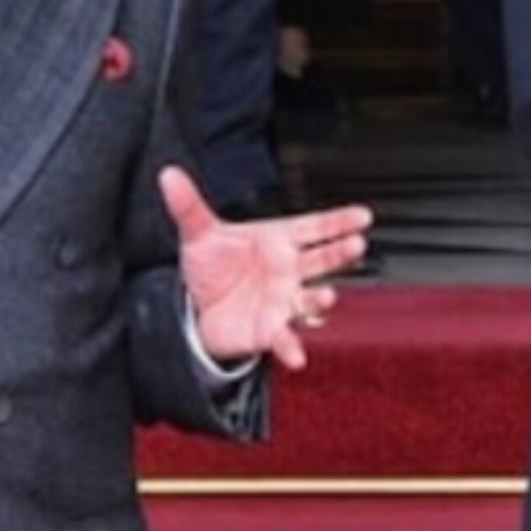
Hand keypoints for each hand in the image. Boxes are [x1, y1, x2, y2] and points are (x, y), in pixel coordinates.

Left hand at [158, 165, 372, 371]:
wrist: (196, 309)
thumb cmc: (211, 268)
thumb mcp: (198, 233)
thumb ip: (188, 205)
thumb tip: (168, 175)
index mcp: (278, 240)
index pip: (315, 226)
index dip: (339, 221)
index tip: (362, 216)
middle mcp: (288, 270)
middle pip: (322, 258)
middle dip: (340, 253)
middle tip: (356, 245)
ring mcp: (283, 300)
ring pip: (310, 297)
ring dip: (321, 298)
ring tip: (327, 295)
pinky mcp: (270, 330)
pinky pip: (285, 338)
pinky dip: (292, 347)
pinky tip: (296, 355)